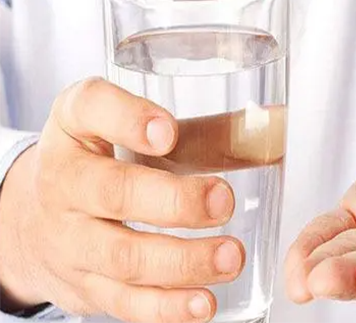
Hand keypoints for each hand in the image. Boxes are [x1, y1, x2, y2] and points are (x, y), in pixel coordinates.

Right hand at [0, 78, 248, 322]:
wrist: (32, 220)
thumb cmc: (99, 163)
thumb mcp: (123, 128)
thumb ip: (186, 127)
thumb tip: (268, 127)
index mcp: (76, 127)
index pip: (90, 107)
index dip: (127, 118)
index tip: (169, 132)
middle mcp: (65, 181)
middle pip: (113, 192)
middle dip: (174, 201)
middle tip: (222, 200)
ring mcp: (70, 239)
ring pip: (123, 256)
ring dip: (183, 261)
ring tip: (231, 257)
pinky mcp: (84, 285)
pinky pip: (124, 302)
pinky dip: (167, 307)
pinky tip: (203, 302)